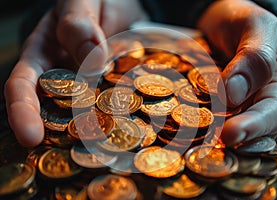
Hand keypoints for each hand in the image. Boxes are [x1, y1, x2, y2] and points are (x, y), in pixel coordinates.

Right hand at [4, 0, 144, 146]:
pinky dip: (122, 120)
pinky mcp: (113, 91)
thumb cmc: (94, 0)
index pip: (23, 86)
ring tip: (108, 152)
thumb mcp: (80, 1)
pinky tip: (135, 131)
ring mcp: (91, 88)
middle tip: (75, 155)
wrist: (122, 5)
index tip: (30, 137)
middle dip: (60, 135)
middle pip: (54, 112)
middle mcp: (63, 77)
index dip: (22, 112)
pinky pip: (116, 108)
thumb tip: (91, 59)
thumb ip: (78, 24)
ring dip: (95, 134)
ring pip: (87, 116)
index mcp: (42, 56)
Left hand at [198, 0, 276, 145]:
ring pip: (224, 129)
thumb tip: (234, 94)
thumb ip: (254, 56)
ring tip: (189, 144)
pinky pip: (202, 118)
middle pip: (249, 130)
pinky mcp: (206, 104)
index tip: (231, 134)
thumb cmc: (241, 21)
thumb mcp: (255, 26)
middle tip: (207, 146)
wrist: (218, 20)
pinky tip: (177, 130)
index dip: (254, 126)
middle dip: (228, 141)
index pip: (272, 112)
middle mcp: (253, 100)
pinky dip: (192, 126)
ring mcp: (228, 105)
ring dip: (208, 139)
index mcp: (275, 84)